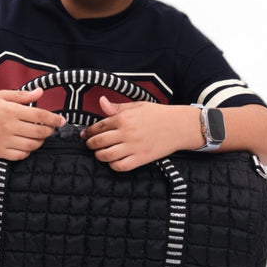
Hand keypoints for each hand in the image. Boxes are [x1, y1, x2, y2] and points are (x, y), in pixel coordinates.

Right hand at [0, 89, 66, 159]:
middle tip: (50, 129)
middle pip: (39, 132)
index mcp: (10, 110)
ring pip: (32, 145)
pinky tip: (26, 146)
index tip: (61, 121)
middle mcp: (8, 126)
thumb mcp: (0, 96)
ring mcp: (3, 141)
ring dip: (40, 142)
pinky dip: (27, 152)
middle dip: (49, 131)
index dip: (54, 119)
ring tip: (38, 136)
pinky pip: (19, 156)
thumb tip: (40, 92)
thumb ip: (21, 95)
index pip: (40, 115)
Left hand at [82, 97, 202, 169]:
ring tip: (100, 154)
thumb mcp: (137, 105)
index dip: (89, 132)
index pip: (98, 126)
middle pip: (98, 142)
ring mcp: (133, 146)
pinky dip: (113, 165)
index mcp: (124, 118)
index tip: (85, 135)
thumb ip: (117, 107)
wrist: (180, 126)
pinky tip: (113, 162)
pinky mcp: (141, 158)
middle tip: (90, 145)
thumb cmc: (159, 114)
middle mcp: (126, 133)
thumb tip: (101, 101)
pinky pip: (121, 166)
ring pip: (106, 155)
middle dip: (90, 144)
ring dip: (99, 156)